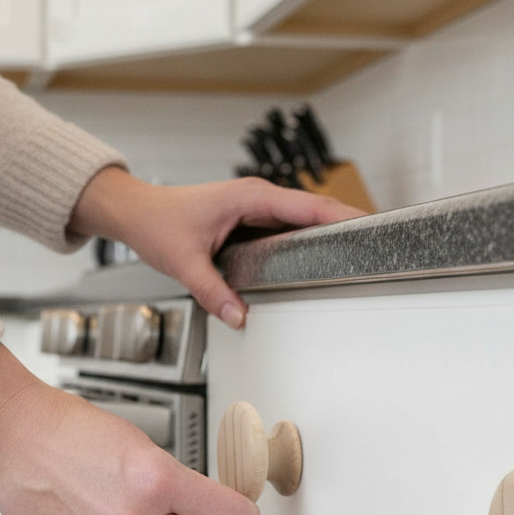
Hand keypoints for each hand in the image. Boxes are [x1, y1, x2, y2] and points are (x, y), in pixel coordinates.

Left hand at [70, 168, 364, 328]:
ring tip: (357, 251)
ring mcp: (254, 208)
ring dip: (327, 231)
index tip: (370, 226)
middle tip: (378, 243)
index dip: (340, 216)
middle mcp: (256, 198)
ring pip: (301, 218)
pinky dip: (305, 238)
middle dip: (345, 223)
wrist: (136, 211)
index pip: (307, 206)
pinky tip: (318, 255)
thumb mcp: (184, 261)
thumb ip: (213, 291)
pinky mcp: (249, 219)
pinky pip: (286, 227)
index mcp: (249, 197)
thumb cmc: (156, 223)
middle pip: (313, 210)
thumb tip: (239, 317)